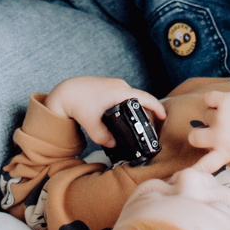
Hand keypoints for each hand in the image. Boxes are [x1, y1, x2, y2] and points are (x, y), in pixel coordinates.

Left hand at [44, 76, 163, 144]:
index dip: (156, 108)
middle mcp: (119, 86)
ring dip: (138, 109)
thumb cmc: (76, 102)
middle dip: (148, 113)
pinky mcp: (109, 87)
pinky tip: (126, 116)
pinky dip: (129, 106)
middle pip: (141, 99)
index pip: (145, 98)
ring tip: (140, 125)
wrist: (65, 91)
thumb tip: (113, 145)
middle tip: (151, 128)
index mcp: (119, 92)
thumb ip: (103, 137)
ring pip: (132, 98)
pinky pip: (125, 96)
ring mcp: (114, 85)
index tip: (164, 117)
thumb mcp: (90, 123)